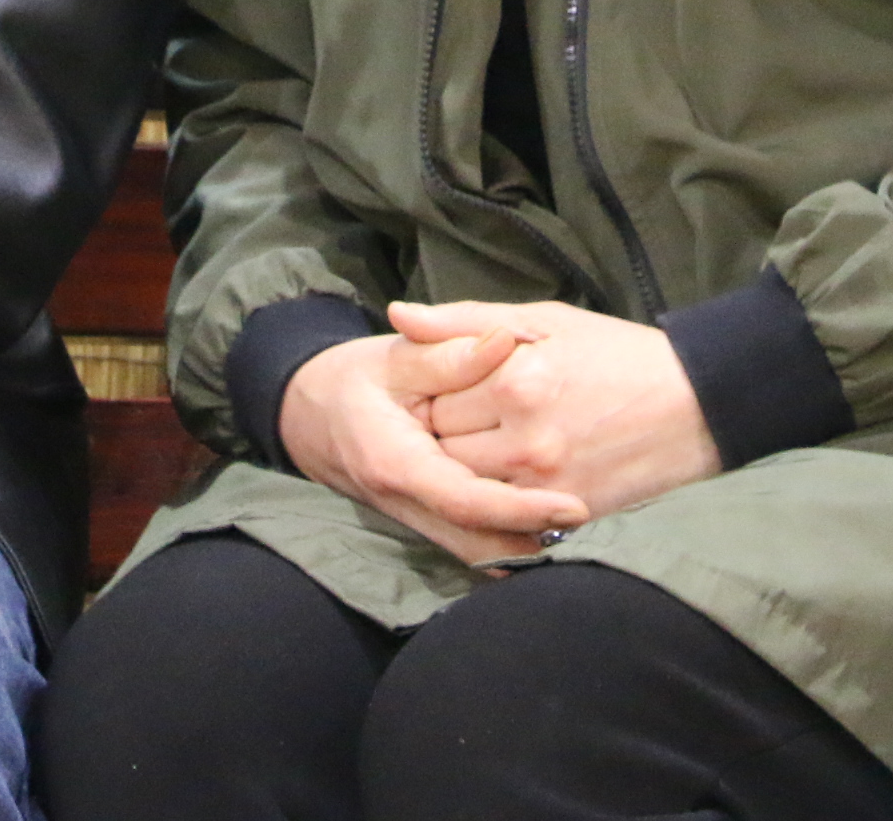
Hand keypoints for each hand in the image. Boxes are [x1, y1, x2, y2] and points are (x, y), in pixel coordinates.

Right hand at [278, 327, 589, 566]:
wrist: (304, 414)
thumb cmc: (352, 379)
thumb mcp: (396, 356)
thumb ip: (449, 353)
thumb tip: (504, 341)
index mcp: (397, 462)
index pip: (467, 501)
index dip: (522, 509)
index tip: (573, 505)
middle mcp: (405, 502)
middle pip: (477, 541)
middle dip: (533, 537)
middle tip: (589, 514)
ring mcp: (411, 516)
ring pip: (473, 551)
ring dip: (522, 544)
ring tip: (573, 521)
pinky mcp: (420, 518)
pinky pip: (466, 542)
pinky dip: (502, 541)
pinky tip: (539, 528)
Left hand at [401, 300, 719, 519]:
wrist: (696, 405)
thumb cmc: (617, 353)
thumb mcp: (545, 321)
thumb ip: (465, 321)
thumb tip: (397, 316)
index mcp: (516, 380)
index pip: (434, 397)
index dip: (436, 392)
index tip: (451, 387)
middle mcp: (525, 438)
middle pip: (442, 448)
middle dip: (443, 434)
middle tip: (464, 419)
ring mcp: (545, 483)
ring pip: (465, 488)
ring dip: (465, 470)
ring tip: (487, 445)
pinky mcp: (566, 515)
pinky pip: (503, 519)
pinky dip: (496, 501)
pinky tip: (510, 477)